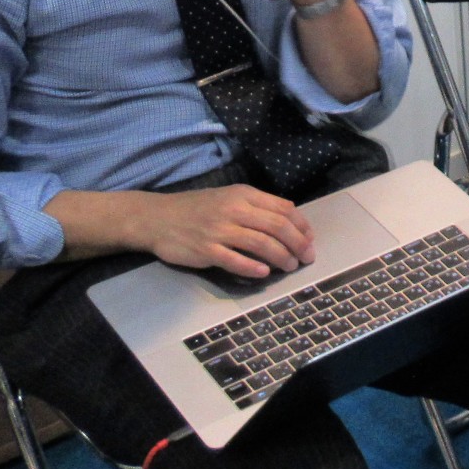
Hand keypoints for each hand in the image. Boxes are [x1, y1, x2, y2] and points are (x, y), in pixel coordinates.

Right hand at [139, 185, 315, 277]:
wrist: (158, 217)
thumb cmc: (197, 208)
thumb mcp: (229, 197)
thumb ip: (257, 205)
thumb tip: (290, 218)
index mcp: (244, 195)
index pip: (283, 208)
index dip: (301, 225)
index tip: (310, 239)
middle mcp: (234, 210)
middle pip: (277, 226)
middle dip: (298, 244)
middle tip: (308, 257)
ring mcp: (219, 230)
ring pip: (260, 244)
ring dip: (281, 257)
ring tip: (290, 266)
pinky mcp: (205, 250)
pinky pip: (234, 260)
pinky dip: (252, 268)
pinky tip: (264, 273)